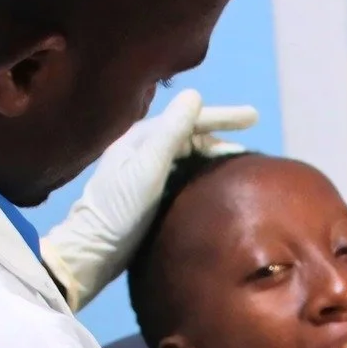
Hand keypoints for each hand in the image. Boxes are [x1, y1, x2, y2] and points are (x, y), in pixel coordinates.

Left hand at [38, 91, 257, 309]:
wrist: (92, 252)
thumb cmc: (118, 211)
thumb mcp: (147, 170)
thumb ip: (171, 133)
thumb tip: (195, 96)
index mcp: (142, 138)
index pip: (189, 118)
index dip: (222, 116)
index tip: (254, 117)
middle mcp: (144, 149)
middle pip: (190, 135)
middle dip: (221, 134)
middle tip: (251, 138)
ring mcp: (146, 171)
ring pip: (189, 154)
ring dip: (214, 154)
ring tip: (240, 162)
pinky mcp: (150, 194)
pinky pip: (184, 173)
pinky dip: (204, 172)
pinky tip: (218, 182)